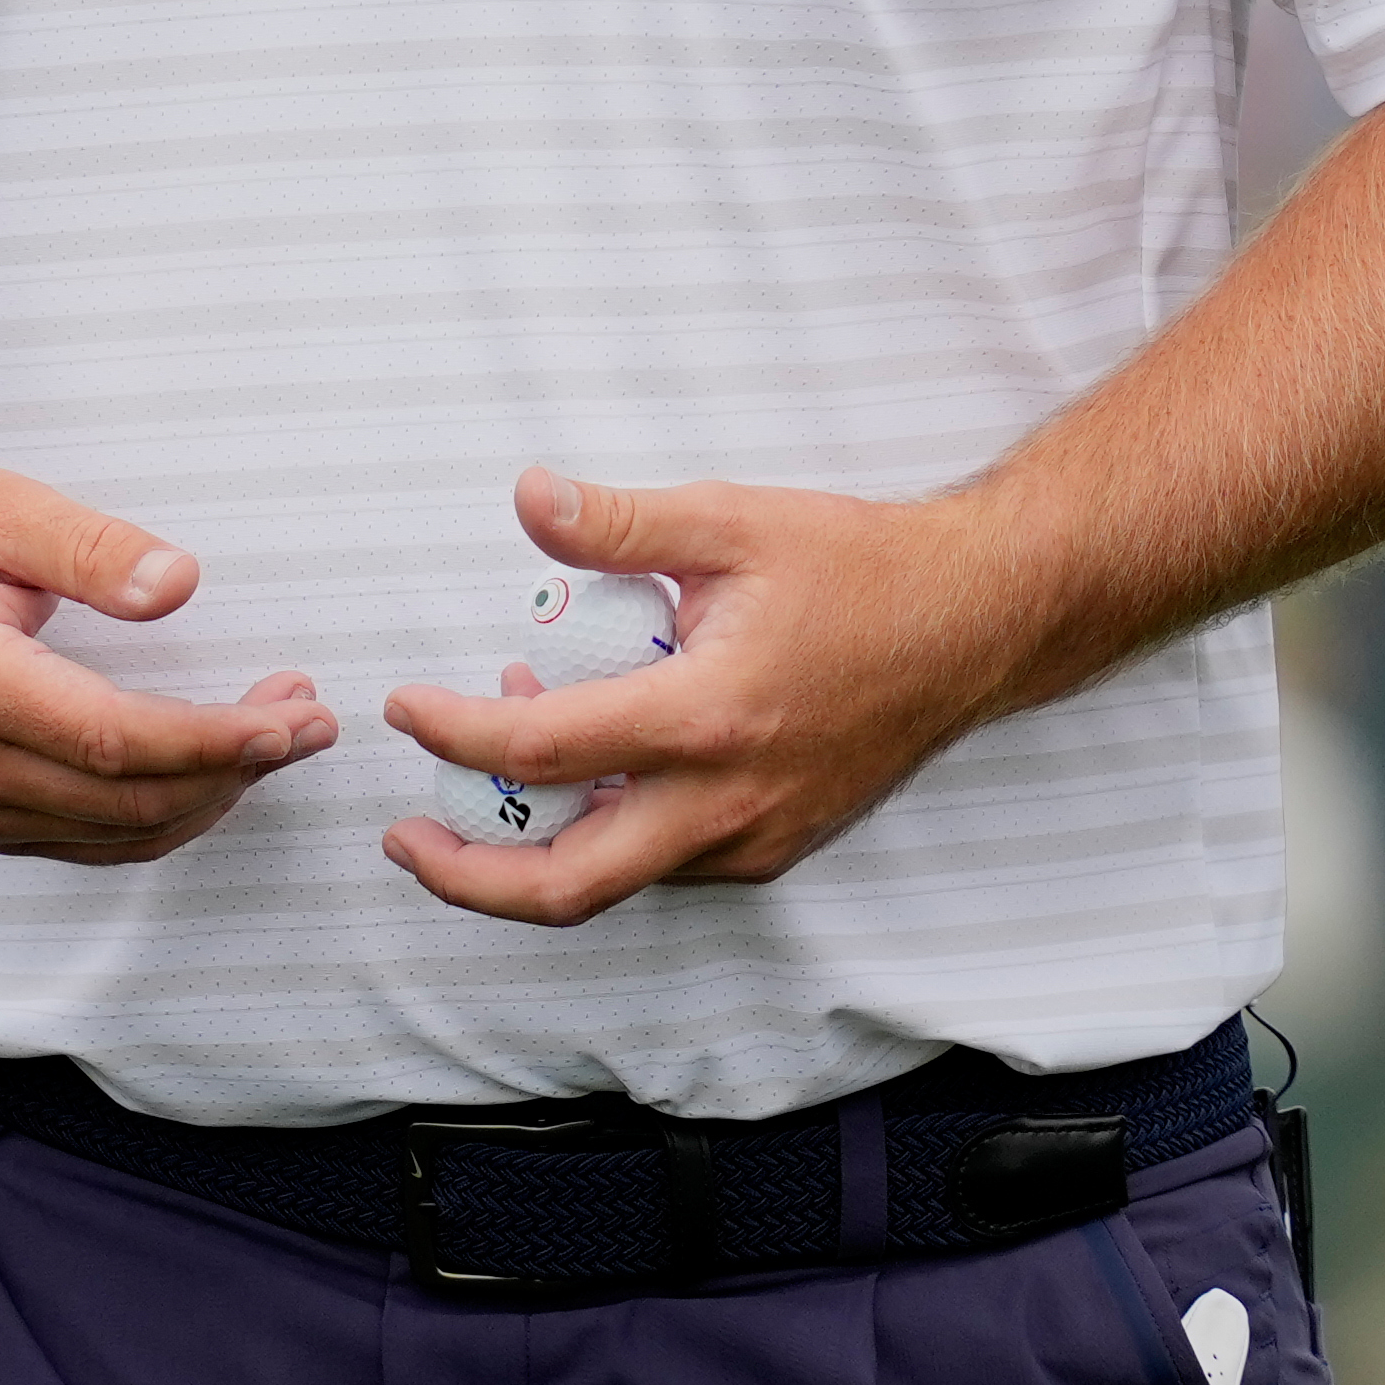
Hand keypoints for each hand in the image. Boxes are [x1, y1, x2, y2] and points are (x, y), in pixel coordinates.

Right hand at [0, 461, 333, 862]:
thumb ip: (91, 546)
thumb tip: (179, 586)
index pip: (115, 742)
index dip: (213, 741)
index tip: (291, 716)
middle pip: (129, 801)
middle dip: (236, 768)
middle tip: (311, 717)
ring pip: (118, 833)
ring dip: (212, 795)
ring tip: (280, 732)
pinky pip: (91, 841)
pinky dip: (165, 815)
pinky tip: (214, 769)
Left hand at [375, 465, 1031, 926]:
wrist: (979, 622)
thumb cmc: (862, 568)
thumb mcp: (731, 522)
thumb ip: (617, 522)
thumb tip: (525, 499)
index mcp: (707, 718)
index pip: (543, 751)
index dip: (456, 733)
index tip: (406, 707)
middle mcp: (728, 801)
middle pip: (566, 885)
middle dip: (467, 878)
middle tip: (405, 840)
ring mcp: (756, 835)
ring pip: (618, 880)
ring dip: (539, 846)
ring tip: (489, 778)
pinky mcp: (777, 843)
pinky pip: (669, 864)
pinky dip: (609, 832)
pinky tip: (590, 768)